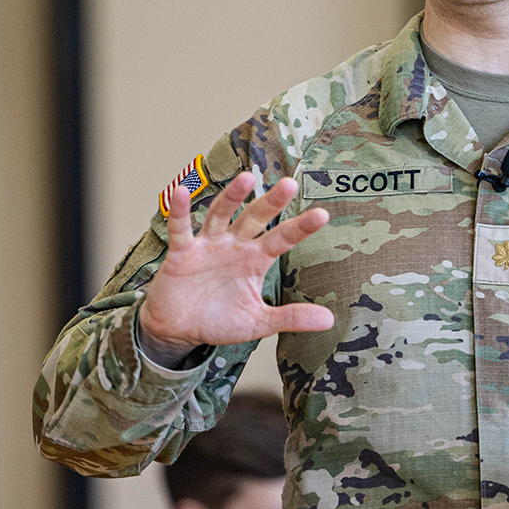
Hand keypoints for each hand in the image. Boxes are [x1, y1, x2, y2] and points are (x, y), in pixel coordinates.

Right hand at [139, 172, 333, 352]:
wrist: (179, 329)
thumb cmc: (219, 320)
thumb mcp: (258, 322)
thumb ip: (291, 318)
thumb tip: (329, 320)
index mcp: (255, 260)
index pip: (282, 239)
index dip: (300, 227)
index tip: (322, 215)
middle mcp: (234, 246)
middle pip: (255, 218)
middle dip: (270, 202)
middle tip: (288, 184)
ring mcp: (208, 245)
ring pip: (220, 215)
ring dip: (232, 197)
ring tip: (245, 179)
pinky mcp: (181, 252)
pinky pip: (180, 229)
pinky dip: (179, 212)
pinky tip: (181, 193)